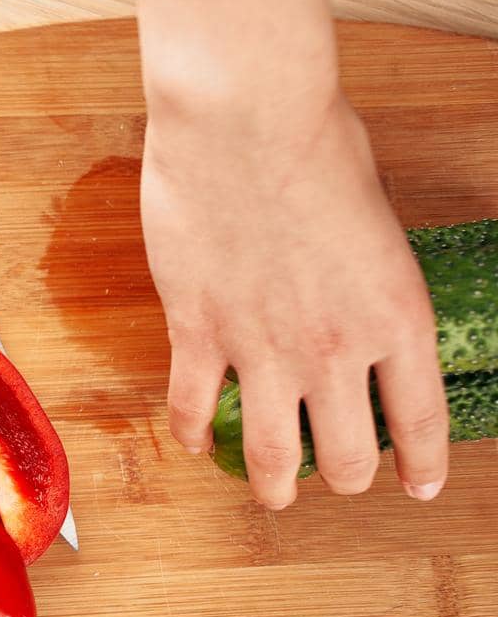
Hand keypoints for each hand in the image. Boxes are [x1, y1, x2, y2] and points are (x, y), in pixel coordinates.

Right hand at [140, 83, 448, 507]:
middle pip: (349, 457)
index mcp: (396, 316)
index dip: (421, 465)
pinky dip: (196, 434)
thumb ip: (367, 265)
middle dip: (349, 478)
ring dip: (275, 486)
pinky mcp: (197, 333)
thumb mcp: (376, 209)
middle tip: (339, 477)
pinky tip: (198, 441)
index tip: (417, 486)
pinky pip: (195, 407)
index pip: (419, 421)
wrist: (243, 121)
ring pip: (274, 455)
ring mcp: (262, 349)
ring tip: (272, 494)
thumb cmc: (313, 139)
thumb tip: (346, 273)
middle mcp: (335, 350)